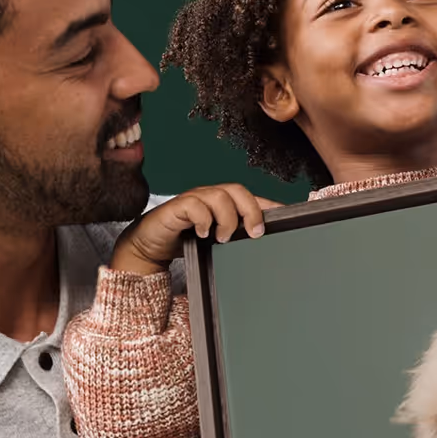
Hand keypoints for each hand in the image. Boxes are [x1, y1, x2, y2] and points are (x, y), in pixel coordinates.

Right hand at [111, 185, 280, 276]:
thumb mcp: (217, 242)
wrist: (149, 246)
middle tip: (255, 233)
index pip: (253, 198)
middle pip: (238, 190)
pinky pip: (194, 204)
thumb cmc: (184, 242)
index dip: (270, 205)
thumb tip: (263, 247)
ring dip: (227, 218)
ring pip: (219, 195)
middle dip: (251, 211)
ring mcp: (194, 200)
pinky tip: (202, 234)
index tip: (286, 218)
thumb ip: (237, 240)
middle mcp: (211, 197)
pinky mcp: (177, 207)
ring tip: (223, 237)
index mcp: (225, 204)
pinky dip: (203, 219)